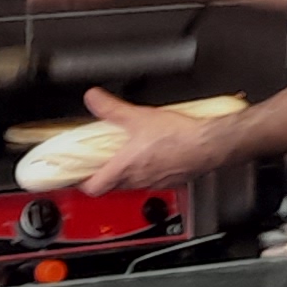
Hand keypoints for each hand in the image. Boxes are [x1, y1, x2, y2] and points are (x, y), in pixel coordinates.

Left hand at [68, 86, 244, 193]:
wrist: (209, 145)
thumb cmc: (178, 137)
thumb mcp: (138, 116)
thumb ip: (112, 108)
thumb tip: (93, 98)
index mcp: (124, 168)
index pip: (93, 187)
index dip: (82, 182)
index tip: (77, 174)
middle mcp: (137, 180)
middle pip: (111, 187)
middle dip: (104, 175)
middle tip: (100, 161)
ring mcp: (154, 183)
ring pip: (132, 185)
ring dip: (127, 174)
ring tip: (127, 156)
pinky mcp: (170, 181)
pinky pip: (152, 181)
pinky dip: (148, 172)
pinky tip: (154, 156)